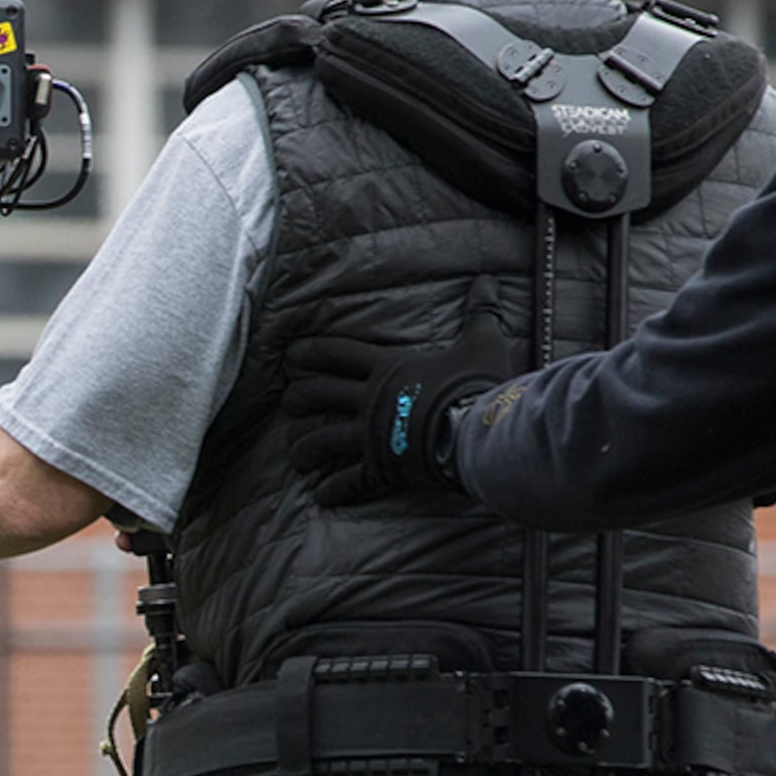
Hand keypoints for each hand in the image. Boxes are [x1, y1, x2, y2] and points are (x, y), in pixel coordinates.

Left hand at [281, 310, 512, 503]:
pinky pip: (351, 481)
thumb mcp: (482, 343)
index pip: (340, 353)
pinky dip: (336, 490)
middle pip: (322, 394)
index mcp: (388, 368)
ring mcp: (372, 435)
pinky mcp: (382, 467)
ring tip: (296, 456)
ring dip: (306, 448)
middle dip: (299, 397)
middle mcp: (371, 400)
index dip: (313, 351)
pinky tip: (322, 496)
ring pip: (325, 440)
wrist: (479, 432)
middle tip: (287, 401)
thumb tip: (488, 279)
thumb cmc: (477, 386)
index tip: (291, 353)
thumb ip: (481, 311)